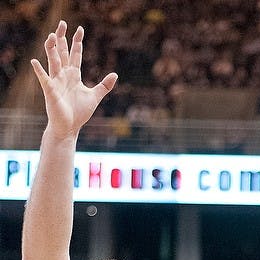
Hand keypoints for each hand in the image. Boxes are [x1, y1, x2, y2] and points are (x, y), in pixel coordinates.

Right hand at [30, 21, 116, 138]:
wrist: (69, 127)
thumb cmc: (79, 113)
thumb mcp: (94, 97)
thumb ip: (104, 86)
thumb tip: (115, 74)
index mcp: (74, 75)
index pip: (75, 54)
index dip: (77, 42)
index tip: (80, 29)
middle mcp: (63, 75)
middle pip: (62, 52)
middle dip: (62, 38)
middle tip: (63, 23)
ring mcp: (56, 82)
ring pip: (53, 61)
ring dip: (51, 48)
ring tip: (52, 35)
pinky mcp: (50, 91)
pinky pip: (44, 79)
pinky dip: (40, 71)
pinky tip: (34, 62)